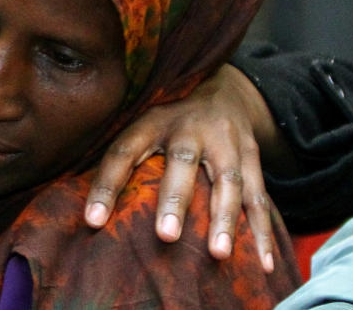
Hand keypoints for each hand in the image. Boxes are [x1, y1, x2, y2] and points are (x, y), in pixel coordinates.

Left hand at [84, 63, 283, 272]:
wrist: (223, 87)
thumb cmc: (169, 120)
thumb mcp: (142, 123)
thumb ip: (122, 158)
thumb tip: (87, 210)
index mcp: (152, 120)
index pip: (123, 150)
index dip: (105, 184)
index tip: (92, 220)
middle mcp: (189, 127)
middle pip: (181, 160)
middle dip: (175, 199)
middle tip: (165, 235)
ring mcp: (225, 140)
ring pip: (228, 180)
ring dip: (224, 219)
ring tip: (218, 254)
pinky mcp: (251, 156)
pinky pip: (259, 196)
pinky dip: (263, 231)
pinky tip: (264, 263)